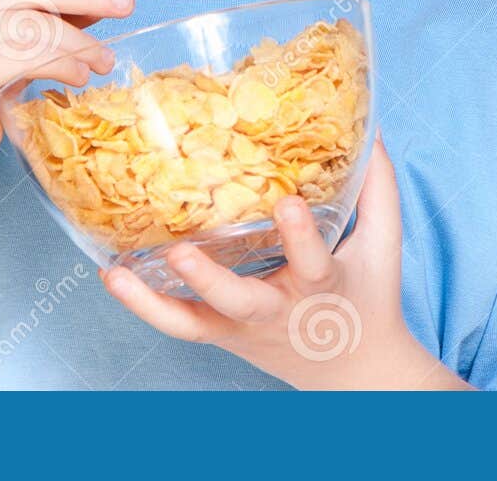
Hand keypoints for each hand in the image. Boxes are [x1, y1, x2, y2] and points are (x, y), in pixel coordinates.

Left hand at [100, 133, 469, 389]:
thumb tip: (370, 126)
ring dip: (152, 302)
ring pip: (193, 324)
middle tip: (180, 252)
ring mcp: (242, 327)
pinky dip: (143, 304)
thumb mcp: (383, 245)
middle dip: (210, 281)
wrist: (354, 371)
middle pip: (240, 302)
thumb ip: (376, 186)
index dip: (300, 235)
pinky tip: (112, 276)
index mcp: (321, 285)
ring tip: (117, 274)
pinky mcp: (220, 335)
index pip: (313, 261)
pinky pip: (177, 325)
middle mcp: (276, 311)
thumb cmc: (369, 296)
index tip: (287, 202)